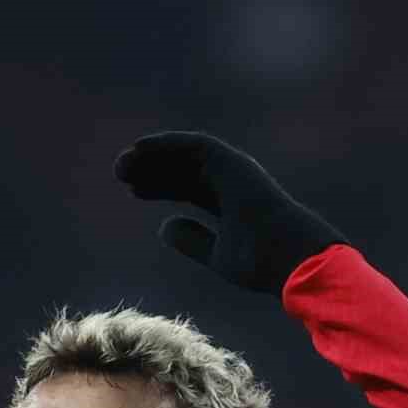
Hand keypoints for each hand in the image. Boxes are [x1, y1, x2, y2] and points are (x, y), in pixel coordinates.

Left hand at [114, 131, 344, 295]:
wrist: (288, 258)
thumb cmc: (260, 264)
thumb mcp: (217, 255)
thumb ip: (193, 240)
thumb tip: (163, 227)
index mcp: (230, 205)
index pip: (188, 189)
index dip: (160, 187)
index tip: (133, 191)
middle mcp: (231, 183)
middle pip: (184, 170)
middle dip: (152, 169)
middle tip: (120, 174)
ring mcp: (233, 171)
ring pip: (185, 156)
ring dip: (153, 155)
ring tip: (123, 165)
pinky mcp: (231, 162)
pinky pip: (192, 145)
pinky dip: (166, 144)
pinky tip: (141, 148)